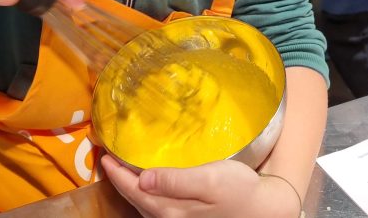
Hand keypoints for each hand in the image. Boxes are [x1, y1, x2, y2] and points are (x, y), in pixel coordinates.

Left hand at [101, 155, 300, 217]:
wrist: (264, 208)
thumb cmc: (239, 190)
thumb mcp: (209, 181)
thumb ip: (175, 181)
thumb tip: (143, 177)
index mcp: (171, 208)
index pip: (134, 189)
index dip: (116, 173)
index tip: (103, 155)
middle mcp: (170, 217)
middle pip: (135, 197)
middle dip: (118, 178)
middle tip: (106, 157)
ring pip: (143, 202)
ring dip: (128, 185)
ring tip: (119, 166)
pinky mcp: (187, 215)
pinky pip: (154, 203)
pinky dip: (143, 191)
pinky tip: (145, 180)